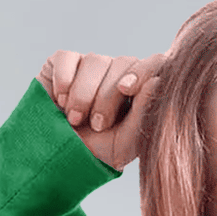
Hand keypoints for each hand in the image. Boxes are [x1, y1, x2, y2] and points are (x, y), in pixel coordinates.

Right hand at [37, 49, 171, 170]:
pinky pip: (67, 59)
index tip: (127, 90)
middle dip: (107, 98)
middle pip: (123, 63)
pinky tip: (61, 101)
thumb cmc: (97, 152)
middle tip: (96, 126)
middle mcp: (119, 71)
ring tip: (74, 120)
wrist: (59, 156)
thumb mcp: (124, 143)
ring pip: (95, 61)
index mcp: (141, 89)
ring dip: (83, 95)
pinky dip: (64, 81)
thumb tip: (158, 80)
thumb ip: (143, 114)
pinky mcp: (64, 61)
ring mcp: (92, 64)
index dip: (143, 71)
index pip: (154, 64)